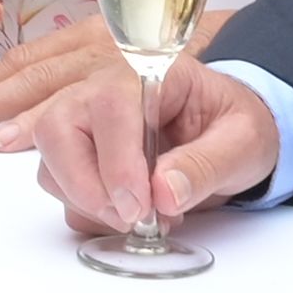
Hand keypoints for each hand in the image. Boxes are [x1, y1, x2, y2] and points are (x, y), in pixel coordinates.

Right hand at [32, 53, 277, 238]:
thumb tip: (164, 193)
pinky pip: (58, 185)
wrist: (232, 136)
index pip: (110, 106)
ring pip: (50, 160)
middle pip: (57, 127)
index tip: (139, 206)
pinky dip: (87, 210)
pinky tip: (126, 213)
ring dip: (86, 201)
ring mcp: (86, 121)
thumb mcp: (243, 143)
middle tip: (128, 218)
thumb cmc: (238, 126)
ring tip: (140, 216)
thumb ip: (206, 165)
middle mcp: (105, 90)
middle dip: (84, 184)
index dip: (117, 160)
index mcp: (150, 74)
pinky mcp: (80, 153)